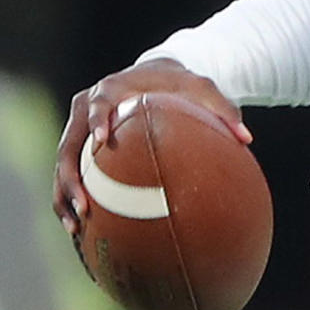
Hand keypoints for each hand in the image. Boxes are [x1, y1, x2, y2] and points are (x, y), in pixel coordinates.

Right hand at [52, 58, 251, 235]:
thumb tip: (247, 138)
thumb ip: (223, 110)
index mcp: (111, 91)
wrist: (156, 77)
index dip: (96, 122)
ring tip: (77, 227)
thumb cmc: (180, 85)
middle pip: (68, 146)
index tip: (102, 142)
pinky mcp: (79, 148)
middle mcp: (86, 109)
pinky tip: (82, 232)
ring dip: (64, 196)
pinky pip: (69, 177)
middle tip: (84, 205)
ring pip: (62, 166)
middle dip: (70, 177)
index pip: (96, 105)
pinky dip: (70, 201)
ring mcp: (78, 130)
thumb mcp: (204, 90)